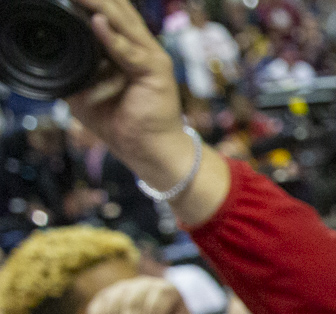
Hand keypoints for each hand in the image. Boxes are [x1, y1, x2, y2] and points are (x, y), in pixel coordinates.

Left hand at [64, 0, 200, 191]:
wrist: (149, 150)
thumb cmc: (121, 122)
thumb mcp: (86, 91)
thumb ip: (74, 68)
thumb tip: (50, 52)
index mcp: (128, 48)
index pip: (111, 14)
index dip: (91, 2)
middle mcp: (142, 47)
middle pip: (119, 11)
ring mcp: (152, 57)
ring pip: (124, 23)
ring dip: (100, 6)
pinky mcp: (156, 72)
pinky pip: (130, 51)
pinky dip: (112, 38)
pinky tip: (97, 23)